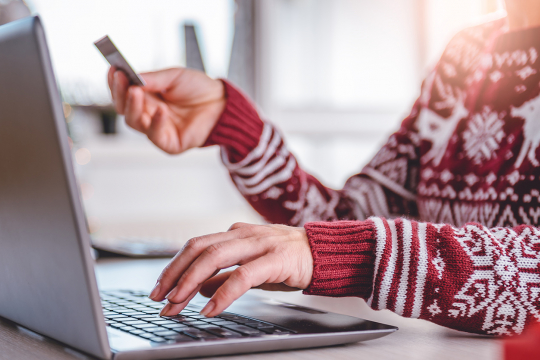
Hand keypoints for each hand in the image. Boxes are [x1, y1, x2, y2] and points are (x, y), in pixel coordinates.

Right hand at [108, 67, 225, 153]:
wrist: (222, 104)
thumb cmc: (198, 89)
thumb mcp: (174, 77)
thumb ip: (153, 79)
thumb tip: (131, 78)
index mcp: (147, 97)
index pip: (123, 92)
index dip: (115, 83)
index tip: (113, 69)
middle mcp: (148, 113)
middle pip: (124, 108)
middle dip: (120, 93)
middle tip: (121, 79)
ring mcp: (157, 129)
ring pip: (133, 122)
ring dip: (133, 106)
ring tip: (136, 92)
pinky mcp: (168, 143)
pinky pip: (154, 135)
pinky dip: (155, 122)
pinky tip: (160, 110)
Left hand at [148, 223, 313, 316]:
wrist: (324, 252)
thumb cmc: (288, 259)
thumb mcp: (250, 266)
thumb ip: (224, 275)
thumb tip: (198, 290)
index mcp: (235, 234)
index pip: (196, 246)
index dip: (174, 266)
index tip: (159, 289)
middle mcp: (243, 234)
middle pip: (199, 248)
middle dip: (175, 274)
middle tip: (160, 298)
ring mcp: (259, 243)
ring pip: (215, 257)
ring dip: (190, 281)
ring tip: (177, 304)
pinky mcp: (275, 258)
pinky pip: (243, 275)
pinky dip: (223, 293)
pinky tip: (211, 309)